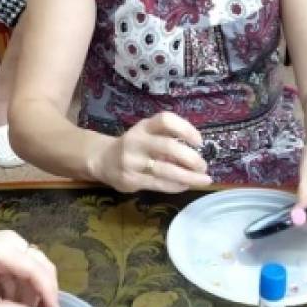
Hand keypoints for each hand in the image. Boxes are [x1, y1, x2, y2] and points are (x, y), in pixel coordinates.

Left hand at [0, 230, 60, 306]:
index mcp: (4, 250)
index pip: (37, 271)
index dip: (49, 294)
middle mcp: (14, 241)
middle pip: (43, 267)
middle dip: (45, 293)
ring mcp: (11, 243)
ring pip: (35, 269)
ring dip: (32, 292)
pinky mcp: (7, 248)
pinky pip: (23, 268)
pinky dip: (22, 286)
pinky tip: (13, 303)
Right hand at [89, 112, 211, 192]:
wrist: (103, 160)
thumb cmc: (134, 146)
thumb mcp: (147, 133)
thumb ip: (168, 138)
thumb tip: (197, 152)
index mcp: (144, 126)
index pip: (166, 120)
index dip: (185, 129)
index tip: (199, 141)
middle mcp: (137, 141)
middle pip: (168, 147)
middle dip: (190, 158)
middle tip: (203, 165)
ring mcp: (132, 162)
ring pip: (165, 170)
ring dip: (188, 176)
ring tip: (203, 179)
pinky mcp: (130, 180)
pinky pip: (158, 184)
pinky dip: (176, 186)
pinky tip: (185, 185)